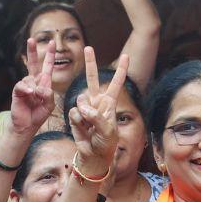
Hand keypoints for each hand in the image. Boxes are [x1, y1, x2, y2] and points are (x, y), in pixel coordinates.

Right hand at [10, 39, 56, 134]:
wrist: (27, 125)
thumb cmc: (38, 114)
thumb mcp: (49, 105)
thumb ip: (48, 95)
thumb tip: (40, 87)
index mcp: (44, 83)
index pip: (47, 67)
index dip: (49, 55)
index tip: (52, 43)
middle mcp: (34, 82)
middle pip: (33, 64)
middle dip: (32, 51)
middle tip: (32, 39)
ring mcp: (25, 85)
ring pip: (31, 79)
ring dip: (35, 89)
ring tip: (35, 99)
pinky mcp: (17, 91)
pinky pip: (22, 86)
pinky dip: (27, 89)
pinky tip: (30, 94)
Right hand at [68, 47, 128, 175]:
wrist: (93, 154)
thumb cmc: (106, 143)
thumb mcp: (108, 131)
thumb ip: (96, 117)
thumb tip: (83, 107)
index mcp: (109, 103)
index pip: (116, 84)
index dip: (121, 70)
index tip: (126, 56)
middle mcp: (97, 102)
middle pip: (93, 79)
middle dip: (90, 64)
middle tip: (88, 47)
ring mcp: (85, 107)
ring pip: (80, 100)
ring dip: (85, 113)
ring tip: (91, 126)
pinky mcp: (75, 114)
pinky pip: (74, 113)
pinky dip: (78, 121)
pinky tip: (83, 128)